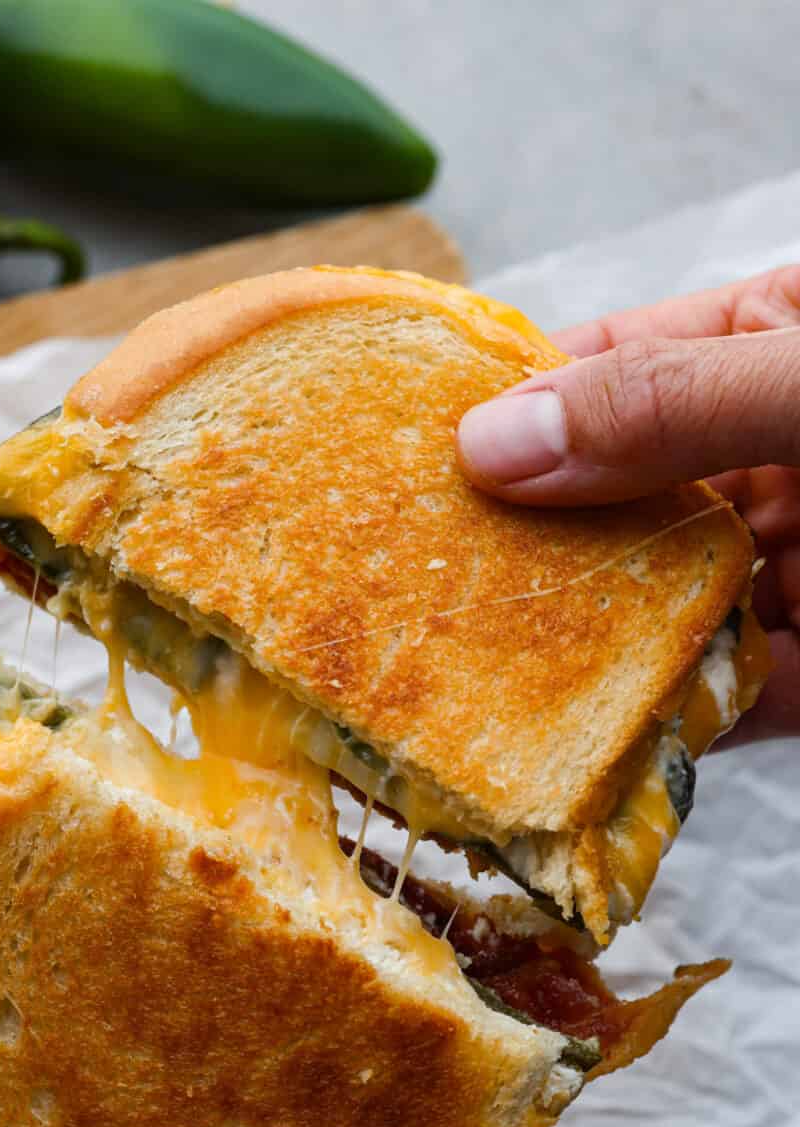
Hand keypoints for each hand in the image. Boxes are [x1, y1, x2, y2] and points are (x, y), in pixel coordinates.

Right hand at [456, 266, 799, 739]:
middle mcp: (765, 455)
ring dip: (583, 650)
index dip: (508, 410)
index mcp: (762, 345)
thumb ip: (670, 401)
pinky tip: (594, 741)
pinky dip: (670, 725)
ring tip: (473, 676)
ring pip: (661, 611)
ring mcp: (796, 563)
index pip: (604, 369)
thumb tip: (493, 444)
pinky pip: (732, 699)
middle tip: (411, 583)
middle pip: (612, 502)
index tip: (405, 461)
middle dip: (523, 544)